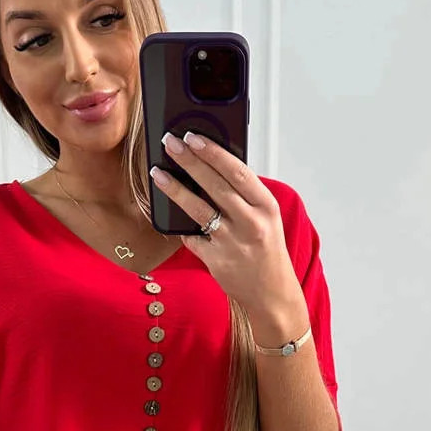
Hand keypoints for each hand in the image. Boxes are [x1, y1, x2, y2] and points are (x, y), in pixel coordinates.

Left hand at [151, 131, 306, 328]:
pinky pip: (192, 237)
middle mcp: (251, 223)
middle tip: (170, 144)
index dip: (213, 152)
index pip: (237, 171)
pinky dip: (182, 227)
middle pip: (215, 185)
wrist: (272, 293)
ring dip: (175, 188)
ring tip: (158, 173)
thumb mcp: (266, 218)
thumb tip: (212, 166)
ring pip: (198, 209)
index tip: (193, 137)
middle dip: (189, 161)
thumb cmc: (266, 250)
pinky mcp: (217, 261)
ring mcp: (232, 243)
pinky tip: (171, 217)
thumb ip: (245, 195)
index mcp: (266, 206)